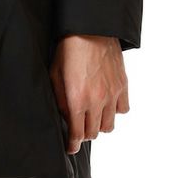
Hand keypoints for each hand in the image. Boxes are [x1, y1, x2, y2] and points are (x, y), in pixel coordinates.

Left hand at [49, 35, 129, 154]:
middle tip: (79, 124)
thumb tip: (65, 117)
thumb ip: (60, 99)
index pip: (77, 134)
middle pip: (93, 133)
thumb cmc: (68, 48)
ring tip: (93, 114)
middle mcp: (96, 101)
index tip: (70, 147)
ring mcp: (112, 95)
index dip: (72, 144)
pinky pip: (123, 111)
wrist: (91, 29)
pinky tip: (107, 102)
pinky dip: (115, 111)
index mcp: (76, 99)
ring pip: (109, 126)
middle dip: (84, 132)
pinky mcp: (123, 86)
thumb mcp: (55, 73)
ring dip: (100, 124)